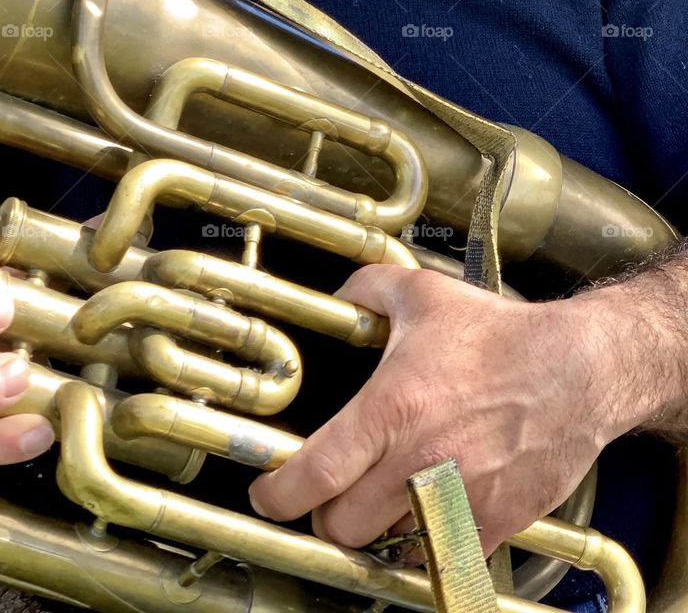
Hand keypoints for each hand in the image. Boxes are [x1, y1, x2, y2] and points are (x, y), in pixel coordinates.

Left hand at [248, 265, 618, 557]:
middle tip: (331, 494)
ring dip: (376, 530)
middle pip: (342, 525)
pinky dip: (425, 542)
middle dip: (327, 514)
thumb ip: (369, 289)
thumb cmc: (500, 335)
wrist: (577, 371)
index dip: (279, 493)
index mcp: (391, 410)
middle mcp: (418, 463)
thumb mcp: (423, 295)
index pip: (315, 473)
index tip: (268, 494)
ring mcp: (456, 501)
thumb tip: (340, 292)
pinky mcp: (491, 523)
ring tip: (380, 499)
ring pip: (387, 546)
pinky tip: (425, 511)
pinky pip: (439, 555)